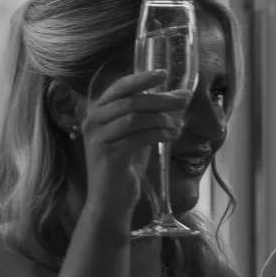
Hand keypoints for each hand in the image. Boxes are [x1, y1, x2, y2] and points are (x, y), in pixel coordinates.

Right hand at [76, 70, 189, 221]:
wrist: (109, 202)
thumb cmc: (123, 168)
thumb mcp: (134, 136)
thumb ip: (147, 116)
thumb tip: (177, 97)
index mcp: (96, 112)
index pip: (120, 87)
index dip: (142, 79)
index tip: (164, 74)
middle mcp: (92, 122)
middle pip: (130, 101)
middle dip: (160, 99)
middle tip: (183, 100)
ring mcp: (98, 139)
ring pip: (134, 117)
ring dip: (161, 118)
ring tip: (177, 125)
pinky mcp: (108, 155)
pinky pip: (138, 137)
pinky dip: (159, 134)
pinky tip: (171, 136)